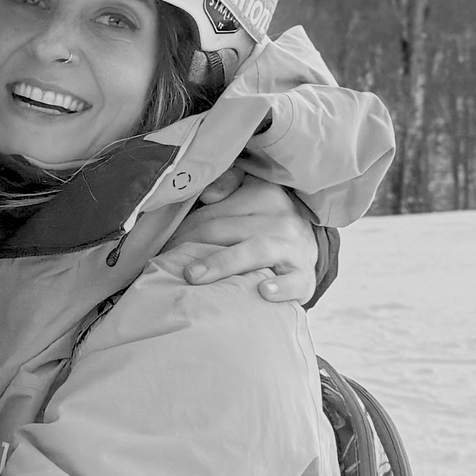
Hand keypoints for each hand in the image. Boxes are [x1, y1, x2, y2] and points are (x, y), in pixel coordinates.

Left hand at [177, 173, 319, 301]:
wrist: (308, 246)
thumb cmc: (268, 221)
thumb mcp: (252, 192)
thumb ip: (228, 183)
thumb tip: (209, 194)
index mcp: (265, 193)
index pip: (215, 211)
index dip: (186, 228)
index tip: (167, 243)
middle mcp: (282, 219)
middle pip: (227, 230)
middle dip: (192, 246)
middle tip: (167, 262)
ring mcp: (295, 249)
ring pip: (254, 250)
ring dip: (222, 262)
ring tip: (193, 276)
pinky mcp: (306, 277)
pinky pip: (294, 281)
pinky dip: (280, 287)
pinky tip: (263, 292)